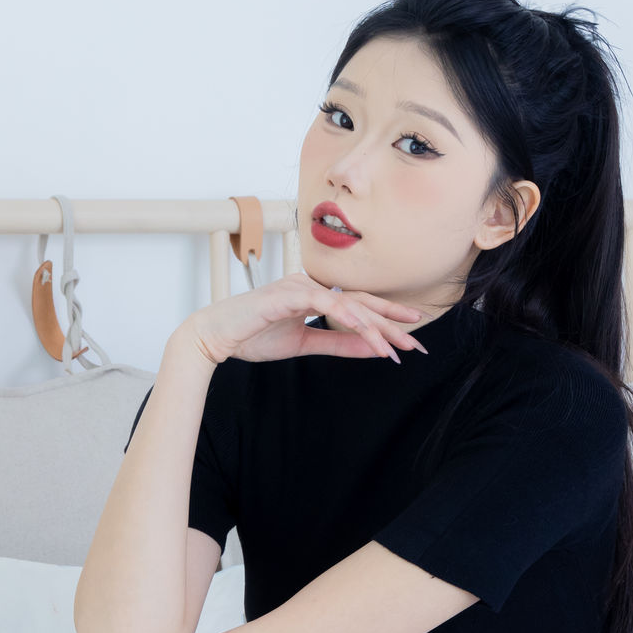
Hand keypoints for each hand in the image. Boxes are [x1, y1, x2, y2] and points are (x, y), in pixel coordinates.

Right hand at [179, 270, 429, 366]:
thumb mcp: (304, 344)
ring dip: (374, 326)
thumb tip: (372, 347)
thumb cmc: (253, 336)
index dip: (387, 318)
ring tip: (396, 347)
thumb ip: (337, 343)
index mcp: (315, 294)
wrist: (215, 337)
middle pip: (361, 301)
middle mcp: (311, 285)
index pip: (359, 304)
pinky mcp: (288, 294)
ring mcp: (300, 286)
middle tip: (417, 341)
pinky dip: (349, 317)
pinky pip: (327, 303)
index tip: (411, 335)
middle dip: (391, 323)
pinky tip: (368, 332)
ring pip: (349, 303)